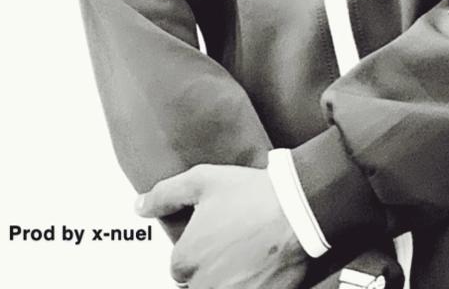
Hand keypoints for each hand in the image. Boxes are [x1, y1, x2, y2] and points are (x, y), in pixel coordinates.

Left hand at [136, 163, 308, 288]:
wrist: (298, 211)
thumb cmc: (252, 195)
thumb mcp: (202, 181)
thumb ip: (165, 195)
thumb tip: (140, 206)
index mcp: (186, 258)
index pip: (178, 266)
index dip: (196, 249)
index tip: (214, 236)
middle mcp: (203, 284)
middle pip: (196, 284)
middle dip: (210, 268)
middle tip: (233, 245)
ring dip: (228, 279)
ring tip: (246, 257)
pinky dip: (249, 284)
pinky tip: (258, 268)